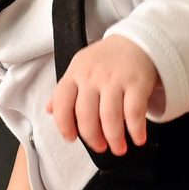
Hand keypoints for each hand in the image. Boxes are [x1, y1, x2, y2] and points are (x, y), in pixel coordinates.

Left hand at [47, 34, 159, 155]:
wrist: (139, 41)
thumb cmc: (107, 60)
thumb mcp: (81, 68)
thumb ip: (65, 91)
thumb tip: (49, 110)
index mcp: (75, 73)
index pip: (61, 102)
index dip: (64, 125)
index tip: (71, 138)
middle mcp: (92, 76)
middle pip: (86, 115)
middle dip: (92, 138)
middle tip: (100, 148)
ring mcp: (115, 79)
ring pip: (110, 117)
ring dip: (114, 138)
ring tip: (118, 148)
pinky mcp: (137, 83)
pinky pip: (134, 112)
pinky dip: (136, 130)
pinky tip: (138, 138)